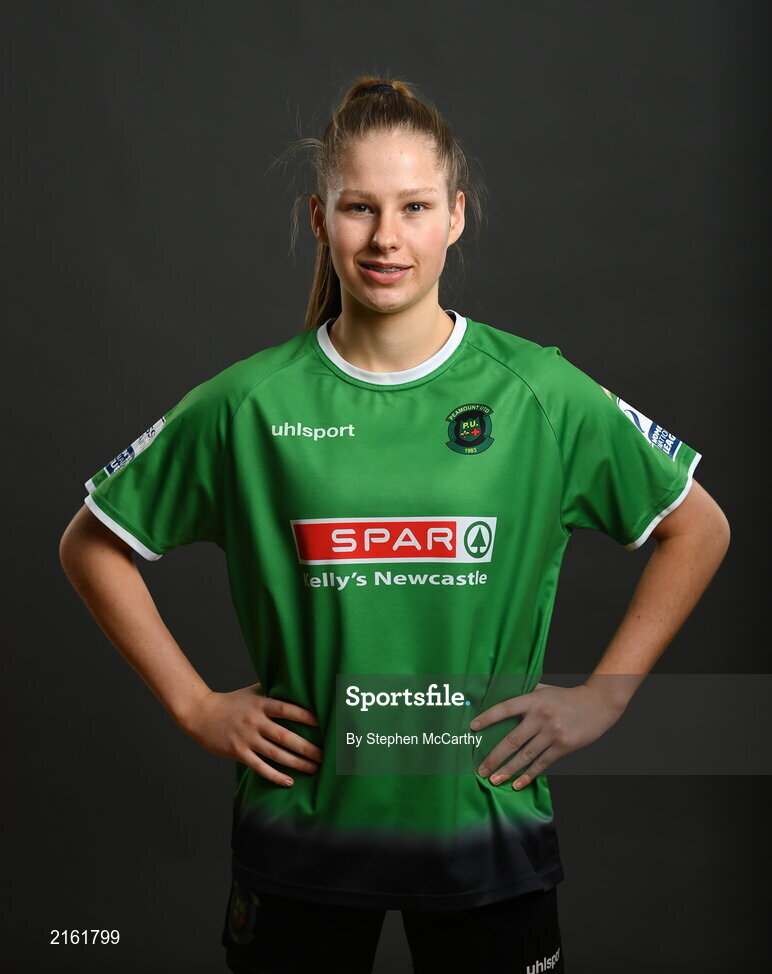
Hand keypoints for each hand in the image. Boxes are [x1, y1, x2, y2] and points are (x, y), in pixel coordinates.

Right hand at [180, 683, 322, 786]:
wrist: (201, 714)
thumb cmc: (231, 702)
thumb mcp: (252, 692)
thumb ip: (272, 690)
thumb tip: (296, 684)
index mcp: (260, 704)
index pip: (286, 709)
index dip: (305, 715)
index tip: (322, 723)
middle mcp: (255, 721)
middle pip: (285, 736)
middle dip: (307, 747)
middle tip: (325, 754)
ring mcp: (246, 738)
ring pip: (276, 754)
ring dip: (297, 763)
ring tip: (314, 768)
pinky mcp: (238, 752)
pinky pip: (260, 767)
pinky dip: (275, 775)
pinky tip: (289, 781)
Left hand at [470, 682, 622, 789]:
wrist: (597, 705)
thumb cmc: (567, 697)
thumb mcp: (545, 690)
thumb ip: (527, 695)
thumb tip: (505, 698)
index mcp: (533, 700)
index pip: (505, 709)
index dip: (488, 718)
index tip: (473, 728)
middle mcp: (540, 717)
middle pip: (512, 740)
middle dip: (494, 757)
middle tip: (481, 769)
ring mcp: (552, 733)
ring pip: (525, 756)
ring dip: (508, 770)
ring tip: (494, 780)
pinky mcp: (563, 746)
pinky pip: (542, 764)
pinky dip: (528, 775)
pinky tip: (517, 784)